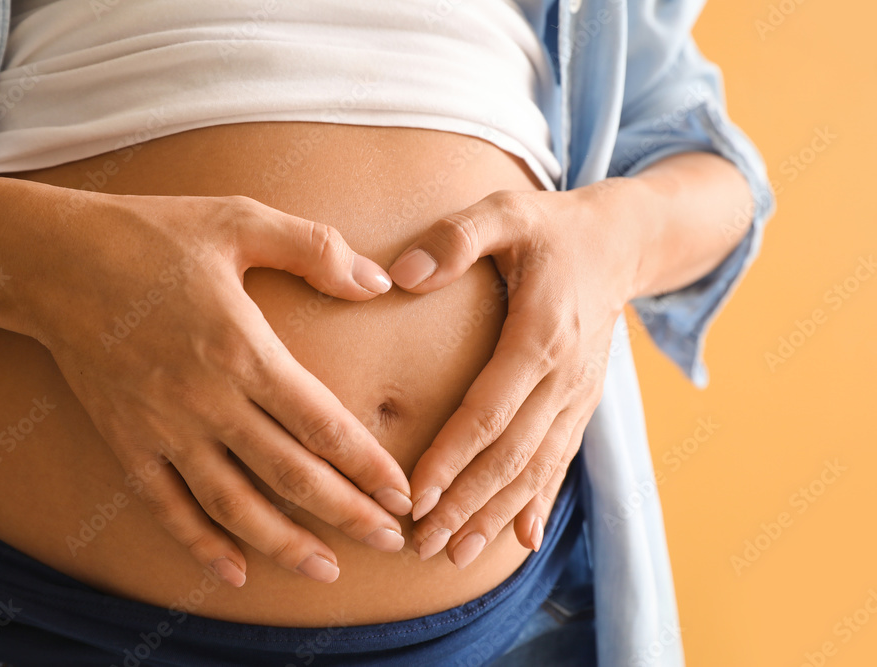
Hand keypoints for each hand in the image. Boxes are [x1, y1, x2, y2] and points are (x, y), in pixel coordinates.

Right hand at [10, 190, 412, 585]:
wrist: (51, 260)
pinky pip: (167, 506)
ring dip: (285, 544)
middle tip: (391, 543)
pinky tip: (235, 573)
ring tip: (327, 572)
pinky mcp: (126, 442)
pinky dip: (201, 544)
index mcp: (244, 350)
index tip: (403, 496)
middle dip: (347, 515)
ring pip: (234, 505)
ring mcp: (162, 428)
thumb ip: (314, 249)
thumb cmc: (152, 234)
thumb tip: (378, 283)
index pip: (322, 424)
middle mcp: (207, 401)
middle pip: (290, 475)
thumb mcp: (239, 220)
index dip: (367, 466)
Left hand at [387, 184, 642, 567]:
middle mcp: (565, 378)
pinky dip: (539, 503)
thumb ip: (455, 239)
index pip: (490, 411)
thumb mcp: (504, 214)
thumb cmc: (551, 228)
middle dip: (466, 504)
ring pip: (535, 469)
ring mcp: (578, 396)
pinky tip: (520, 541)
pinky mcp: (581, 404)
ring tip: (455, 554)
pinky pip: (560, 461)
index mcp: (541, 337)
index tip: (414, 496)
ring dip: (495, 515)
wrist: (622, 242)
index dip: (452, 457)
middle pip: (511, 455)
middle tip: (421, 545)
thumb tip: (400, 275)